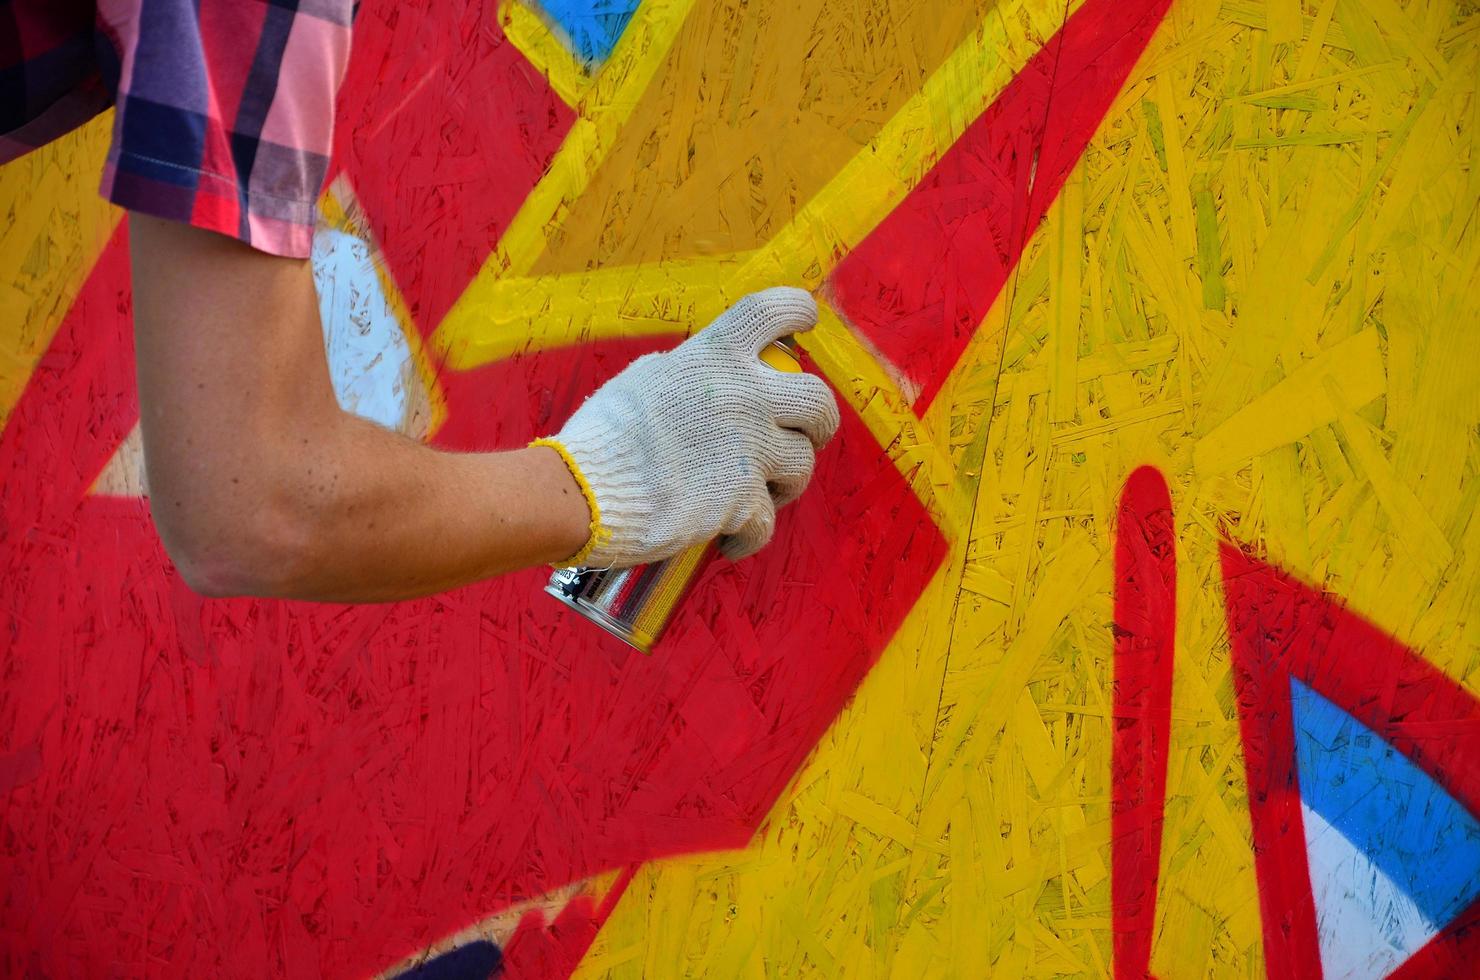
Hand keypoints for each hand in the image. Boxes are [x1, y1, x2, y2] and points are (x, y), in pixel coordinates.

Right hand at [538, 287, 841, 567]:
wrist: (584, 491)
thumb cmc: (603, 434)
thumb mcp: (647, 377)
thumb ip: (690, 370)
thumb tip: (712, 374)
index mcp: (716, 356)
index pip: (773, 311)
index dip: (798, 312)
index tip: (806, 321)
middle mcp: (744, 397)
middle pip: (819, 401)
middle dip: (821, 423)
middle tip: (808, 434)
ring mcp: (749, 451)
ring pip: (803, 465)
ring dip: (786, 482)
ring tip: (759, 493)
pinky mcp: (742, 502)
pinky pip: (766, 522)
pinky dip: (749, 535)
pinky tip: (730, 539)